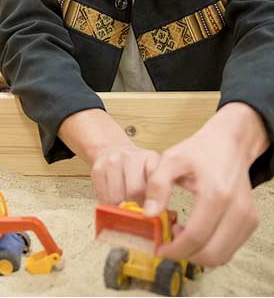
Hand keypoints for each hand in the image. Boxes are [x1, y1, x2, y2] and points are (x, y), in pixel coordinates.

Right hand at [58, 108, 159, 204]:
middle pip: (134, 191)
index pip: (157, 181)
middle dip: (136, 206)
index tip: (150, 214)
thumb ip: (159, 192)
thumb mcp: (154, 175)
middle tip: (138, 209)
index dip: (155, 200)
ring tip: (125, 202)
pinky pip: (103, 197)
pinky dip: (109, 204)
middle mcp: (131, 156)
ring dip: (121, 207)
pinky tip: (114, 199)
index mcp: (151, 158)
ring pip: (117, 197)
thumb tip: (153, 215)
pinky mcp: (97, 169)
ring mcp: (112, 161)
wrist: (113, 151)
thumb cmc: (137, 169)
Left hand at [144, 102, 268, 265]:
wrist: (228, 143)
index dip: (175, 249)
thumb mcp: (170, 160)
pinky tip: (195, 232)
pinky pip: (231, 248)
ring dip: (199, 254)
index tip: (159, 249)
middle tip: (168, 244)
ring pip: (223, 255)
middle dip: (186, 255)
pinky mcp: (250, 221)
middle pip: (212, 253)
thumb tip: (149, 214)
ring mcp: (247, 217)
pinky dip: (211, 248)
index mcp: (215, 194)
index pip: (196, 237)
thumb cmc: (199, 150)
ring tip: (180, 236)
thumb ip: (157, 185)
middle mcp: (237, 209)